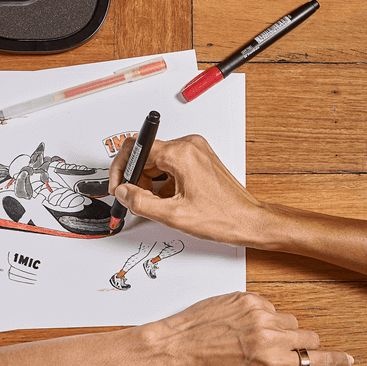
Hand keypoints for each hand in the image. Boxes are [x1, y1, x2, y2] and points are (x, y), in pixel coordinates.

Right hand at [106, 134, 278, 248]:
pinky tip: (169, 200)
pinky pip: (171, 165)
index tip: (118, 185)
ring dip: (150, 182)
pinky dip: (163, 182)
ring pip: (157, 161)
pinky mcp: (199, 159)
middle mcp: (189, 146)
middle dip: (136, 177)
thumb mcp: (174, 215)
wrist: (248, 220)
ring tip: (158, 203)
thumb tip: (123, 192)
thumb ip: (141, 202)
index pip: (137, 148)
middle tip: (134, 199)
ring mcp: (196, 151)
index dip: (122, 168)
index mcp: (182, 153)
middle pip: (147, 154)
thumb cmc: (222, 216)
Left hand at [138, 290, 351, 365]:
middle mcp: (270, 340)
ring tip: (258, 338)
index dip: (336, 361)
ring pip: (291, 320)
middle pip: (310, 338)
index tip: (347, 359)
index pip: (318, 361)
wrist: (173, 348)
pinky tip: (243, 326)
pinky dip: (263, 315)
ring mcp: (259, 316)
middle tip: (286, 350)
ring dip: (282, 329)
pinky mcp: (247, 298)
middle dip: (303, 345)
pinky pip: (270, 306)